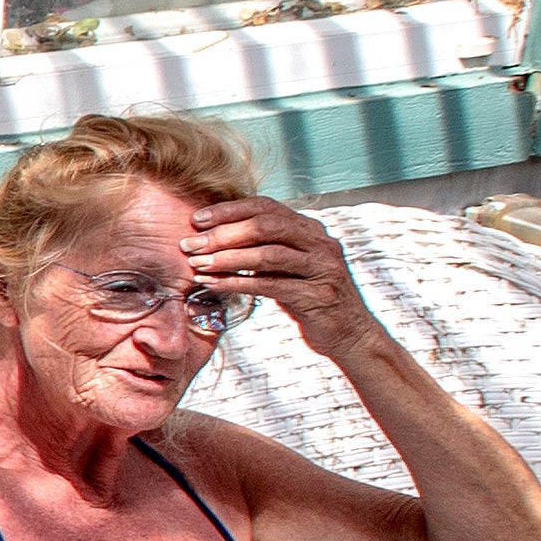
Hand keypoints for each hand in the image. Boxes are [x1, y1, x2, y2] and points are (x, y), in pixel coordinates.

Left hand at [185, 196, 376, 361]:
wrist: (349, 333)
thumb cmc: (309, 297)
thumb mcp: (288, 266)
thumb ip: (264, 248)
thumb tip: (214, 237)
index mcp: (310, 229)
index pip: (266, 207)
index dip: (230, 210)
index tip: (197, 219)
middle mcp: (320, 243)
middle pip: (266, 226)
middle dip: (223, 234)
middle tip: (190, 245)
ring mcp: (323, 268)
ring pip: (269, 255)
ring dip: (227, 259)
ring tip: (197, 264)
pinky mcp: (319, 295)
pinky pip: (272, 286)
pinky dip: (239, 284)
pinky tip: (214, 285)